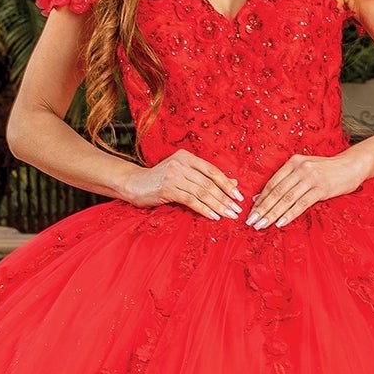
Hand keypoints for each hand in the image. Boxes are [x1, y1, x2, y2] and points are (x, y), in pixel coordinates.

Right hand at [125, 150, 242, 220]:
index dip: (227, 184)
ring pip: (202, 192)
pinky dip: (204, 209)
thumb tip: (232, 182)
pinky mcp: (167, 188)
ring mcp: (174, 175)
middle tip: (236, 210)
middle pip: (209, 183)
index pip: (212, 171)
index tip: (239, 196)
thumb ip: (205, 177)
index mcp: (187, 157)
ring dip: (217, 205)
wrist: (134, 184)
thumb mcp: (183, 175)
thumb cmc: (160, 180)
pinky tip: (213, 216)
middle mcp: (181, 163)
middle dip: (225, 198)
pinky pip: (191, 200)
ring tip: (228, 215)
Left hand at [247, 149, 367, 228]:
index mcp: (293, 162)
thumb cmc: (327, 171)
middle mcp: (300, 168)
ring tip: (262, 225)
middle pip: (276, 192)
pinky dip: (289, 214)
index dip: (260, 200)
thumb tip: (261, 197)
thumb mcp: (305, 170)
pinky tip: (280, 223)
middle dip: (262, 209)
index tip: (251, 212)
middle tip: (251, 222)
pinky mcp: (321, 188)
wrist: (352, 165)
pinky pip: (301, 204)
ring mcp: (311, 177)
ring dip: (272, 214)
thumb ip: (285, 181)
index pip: (272, 183)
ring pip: (286, 199)